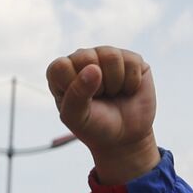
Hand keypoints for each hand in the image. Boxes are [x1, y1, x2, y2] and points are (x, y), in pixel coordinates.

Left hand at [46, 46, 157, 184]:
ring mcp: (107, 56)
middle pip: (86, 56)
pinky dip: (131, 82)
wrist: (124, 136)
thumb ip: (77, 95)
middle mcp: (83, 59)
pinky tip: (127, 89)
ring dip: (114, 83)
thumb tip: (93, 68)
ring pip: (111, 56)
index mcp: (61, 73)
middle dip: (95, 84)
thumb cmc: (94, 126)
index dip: (72, 86)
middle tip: (98, 97)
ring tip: (112, 93)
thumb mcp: (77, 118)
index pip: (59, 66)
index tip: (80, 102)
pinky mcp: (131, 58)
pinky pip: (132, 61)